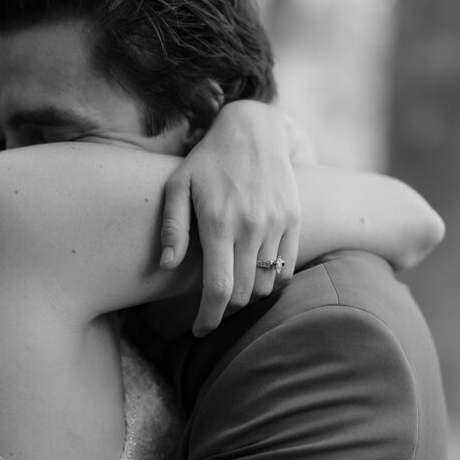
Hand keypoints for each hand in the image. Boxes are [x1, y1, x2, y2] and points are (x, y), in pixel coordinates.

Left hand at [160, 101, 300, 335]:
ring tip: (231, 286)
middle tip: (211, 308)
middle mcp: (251, 226)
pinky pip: (287, 270)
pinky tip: (253, 273)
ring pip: (265, 285)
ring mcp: (277, 224)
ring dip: (247, 294)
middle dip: (225, 309)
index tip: (200, 330)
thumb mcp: (178, 186)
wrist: (254, 129)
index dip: (209, 318)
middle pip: (243, 294)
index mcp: (218, 222)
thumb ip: (172, 227)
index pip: (219, 288)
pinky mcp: (294, 221)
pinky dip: (271, 281)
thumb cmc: (207, 161)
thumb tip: (165, 265)